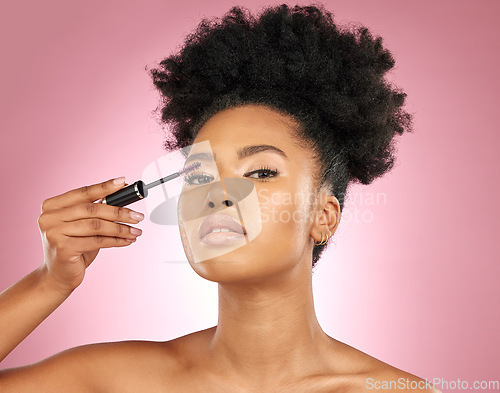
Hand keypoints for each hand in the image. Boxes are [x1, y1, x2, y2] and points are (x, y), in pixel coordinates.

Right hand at [37, 177, 143, 294]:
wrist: (57, 275)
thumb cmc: (72, 247)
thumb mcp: (82, 225)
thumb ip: (95, 210)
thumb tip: (122, 196)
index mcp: (52, 206)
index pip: (83, 192)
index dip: (105, 187)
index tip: (123, 183)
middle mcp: (49, 217)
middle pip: (92, 209)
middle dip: (119, 212)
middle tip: (138, 216)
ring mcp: (54, 232)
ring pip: (97, 226)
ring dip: (121, 228)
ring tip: (136, 231)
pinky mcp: (63, 248)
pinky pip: (97, 241)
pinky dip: (116, 240)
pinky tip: (127, 241)